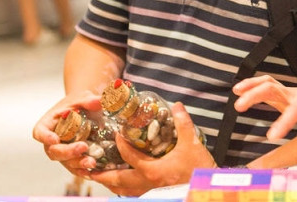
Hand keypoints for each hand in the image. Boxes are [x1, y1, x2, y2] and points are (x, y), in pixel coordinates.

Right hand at [32, 91, 107, 175]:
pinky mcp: (72, 160)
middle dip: (67, 152)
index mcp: (48, 124)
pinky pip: (75, 168)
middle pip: (54, 151)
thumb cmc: (79, 104)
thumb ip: (89, 100)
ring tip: (92, 162)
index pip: (40, 132)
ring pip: (65, 162)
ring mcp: (62, 152)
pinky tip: (92, 172)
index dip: (45, 137)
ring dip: (78, 164)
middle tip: (83, 147)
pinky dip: (83, 171)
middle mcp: (51, 141)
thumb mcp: (83, 98)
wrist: (86, 112)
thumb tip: (98, 101)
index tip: (55, 139)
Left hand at [87, 101, 213, 195]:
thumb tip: (177, 105)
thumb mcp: (192, 144)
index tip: (116, 135)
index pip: (129, 157)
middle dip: (103, 176)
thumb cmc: (199, 170)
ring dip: (112, 185)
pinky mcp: (157, 197)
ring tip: (101, 179)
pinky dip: (125, 191)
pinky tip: (123, 187)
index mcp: (153, 171)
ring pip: (125, 192)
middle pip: (119, 181)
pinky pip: (135, 195)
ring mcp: (151, 193)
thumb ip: (183, 123)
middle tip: (89, 170)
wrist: (206, 191)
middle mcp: (148, 184)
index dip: (121, 145)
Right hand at [232, 75, 296, 140]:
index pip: (294, 106)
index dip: (283, 121)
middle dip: (255, 94)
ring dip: (251, 87)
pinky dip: (254, 89)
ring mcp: (291, 95)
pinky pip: (268, 91)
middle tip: (239, 106)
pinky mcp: (287, 99)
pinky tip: (243, 95)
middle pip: (272, 88)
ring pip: (267, 85)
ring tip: (236, 93)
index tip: (272, 136)